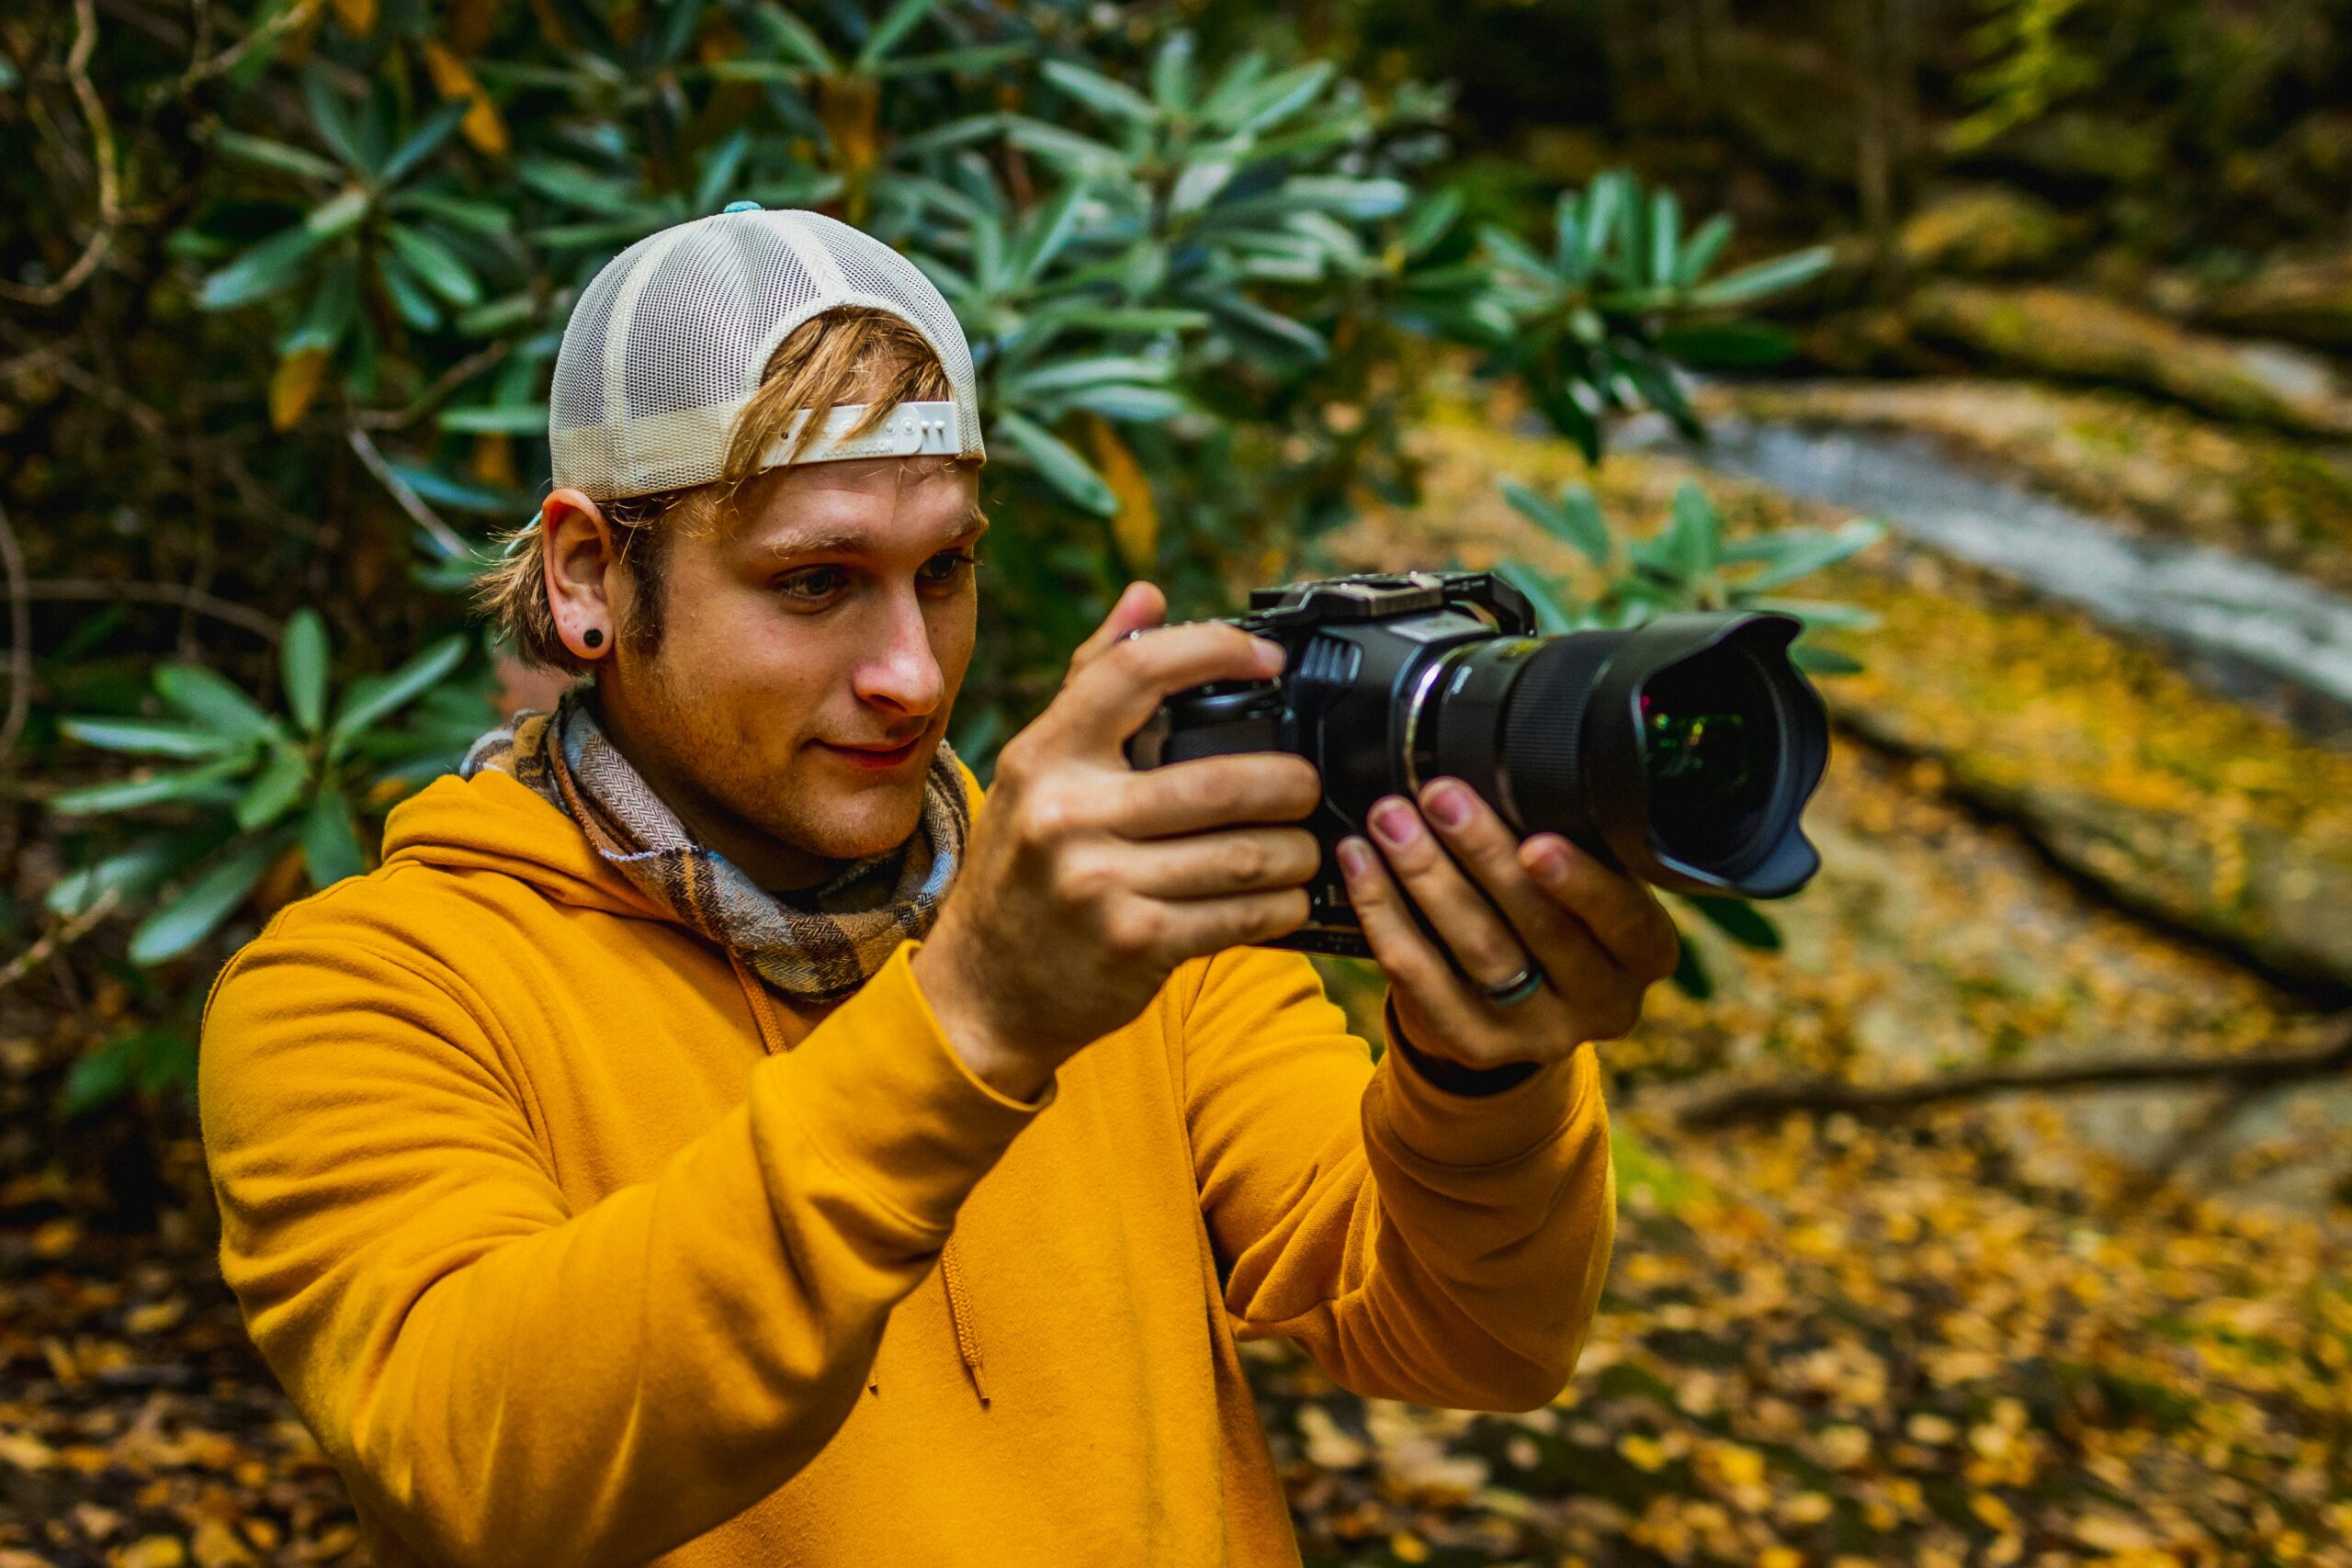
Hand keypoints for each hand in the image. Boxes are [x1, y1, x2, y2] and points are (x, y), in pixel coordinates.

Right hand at [914, 582, 1322, 1101]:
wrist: (982, 991)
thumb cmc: (1024, 868)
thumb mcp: (1039, 770)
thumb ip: (1095, 681)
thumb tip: (1148, 594)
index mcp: (1046, 754)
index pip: (1136, 670)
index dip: (1215, 651)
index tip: (1269, 659)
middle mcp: (1067, 813)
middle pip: (1222, 779)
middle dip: (1291, 782)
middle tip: (1306, 785)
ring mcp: (1099, 883)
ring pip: (1246, 854)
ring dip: (1297, 851)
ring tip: (1305, 846)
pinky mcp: (1134, 944)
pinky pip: (1241, 915)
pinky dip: (1282, 906)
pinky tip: (1286, 898)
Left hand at [1336, 778, 1679, 1073]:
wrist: (1516, 1008)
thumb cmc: (1554, 916)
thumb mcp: (1583, 886)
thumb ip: (1566, 846)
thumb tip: (1505, 770)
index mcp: (1644, 953)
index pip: (1622, 919)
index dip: (1579, 882)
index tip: (1535, 841)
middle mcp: (1603, 1003)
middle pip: (1539, 928)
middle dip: (1483, 854)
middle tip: (1440, 797)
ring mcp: (1538, 1034)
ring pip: (1476, 950)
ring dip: (1426, 876)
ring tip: (1390, 821)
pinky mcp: (1476, 1047)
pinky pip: (1420, 981)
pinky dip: (1385, 915)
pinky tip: (1362, 866)